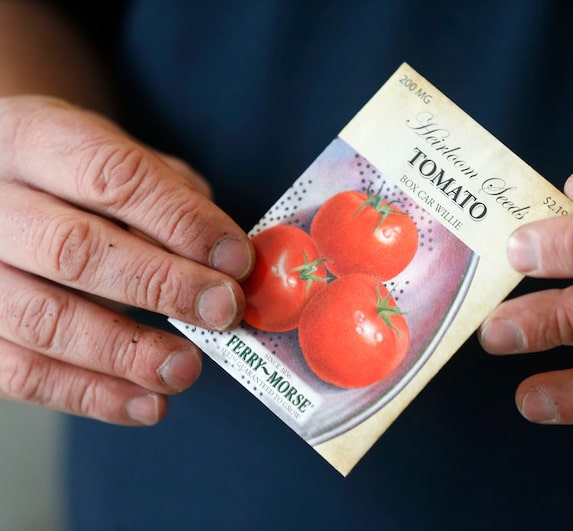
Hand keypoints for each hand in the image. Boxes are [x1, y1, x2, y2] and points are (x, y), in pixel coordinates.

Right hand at [0, 96, 253, 424]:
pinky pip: (21, 374)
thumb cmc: (74, 177)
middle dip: (161, 285)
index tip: (236, 259)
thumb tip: (226, 258)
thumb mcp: (118, 157)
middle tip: (222, 310)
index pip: (111, 175)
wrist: (2, 188)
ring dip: (125, 353)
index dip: (181, 221)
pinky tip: (146, 403)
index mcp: (31, 137)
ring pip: (41, 319)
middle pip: (73, 250)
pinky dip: (91, 395)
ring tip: (186, 369)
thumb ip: (170, 196)